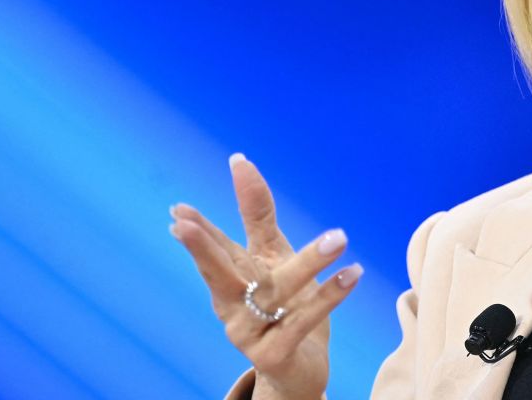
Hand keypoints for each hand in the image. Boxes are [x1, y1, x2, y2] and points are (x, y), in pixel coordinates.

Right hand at [169, 154, 361, 398]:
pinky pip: (304, 320)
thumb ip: (257, 213)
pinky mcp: (275, 354)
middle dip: (202, 252)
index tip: (179, 209)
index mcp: (230, 280)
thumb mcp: (271, 256)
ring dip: (310, 262)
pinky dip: (330, 296)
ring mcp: (250, 333)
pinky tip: (352, 273)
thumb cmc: (284, 305)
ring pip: (278, 292)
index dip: (198, 230)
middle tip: (182, 226)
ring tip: (340, 236)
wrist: (301, 370)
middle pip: (219, 275)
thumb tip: (239, 161)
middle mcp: (232, 307)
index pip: (213, 250)